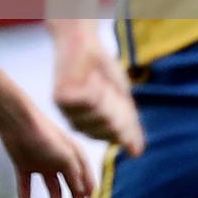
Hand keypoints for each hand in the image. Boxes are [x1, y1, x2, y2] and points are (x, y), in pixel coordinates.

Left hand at [0, 100, 92, 197]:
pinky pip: (26, 188)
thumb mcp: (65, 155)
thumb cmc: (44, 134)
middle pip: (72, 188)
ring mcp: (42, 164)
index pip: (87, 181)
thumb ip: (75, 174)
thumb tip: (84, 193)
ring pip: (52, 191)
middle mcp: (60, 161)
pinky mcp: (24, 165)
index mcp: (74, 156)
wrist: (14, 118)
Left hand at [51, 22, 144, 155]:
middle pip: (110, 127)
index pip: (118, 136)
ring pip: (100, 115)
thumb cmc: (104, 71)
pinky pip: (88, 101)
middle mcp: (78, 124)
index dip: (125, 116)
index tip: (118, 97)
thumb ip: (130, 127)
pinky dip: (95, 88)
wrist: (83, 44)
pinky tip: (89, 79)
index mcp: (93, 127)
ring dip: (105, 95)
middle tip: (107, 87)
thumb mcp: (123, 100)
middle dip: (116, 105)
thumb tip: (137, 153)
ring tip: (97, 81)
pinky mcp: (60, 99)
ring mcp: (67, 113)